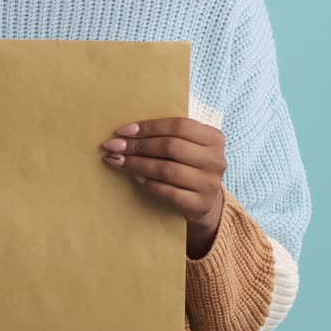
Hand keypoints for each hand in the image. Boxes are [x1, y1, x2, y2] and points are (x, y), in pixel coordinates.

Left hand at [100, 118, 226, 257]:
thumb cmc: (188, 165)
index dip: (149, 127)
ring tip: (119, 161)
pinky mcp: (200, 204)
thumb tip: (124, 134)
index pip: (179, 126)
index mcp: (213, 138)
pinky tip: (136, 178)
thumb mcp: (187, 146)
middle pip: (171, 147)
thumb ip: (166, 136)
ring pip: (167, 169)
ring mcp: (210, 183)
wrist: (204, 201)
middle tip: (114, 146)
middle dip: (138, 146)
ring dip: (138, 164)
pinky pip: (169, 192)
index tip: (122, 131)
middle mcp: (215, 160)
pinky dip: (149, 184)